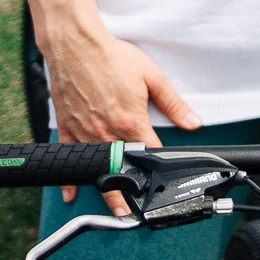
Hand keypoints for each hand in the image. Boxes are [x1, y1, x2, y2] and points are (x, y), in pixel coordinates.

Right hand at [41, 25, 197, 208]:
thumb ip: (173, 104)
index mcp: (129, 120)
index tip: (160, 182)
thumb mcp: (152, 77)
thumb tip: (194, 123)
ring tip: (111, 209)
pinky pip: (68, 157)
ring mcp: (83, 131)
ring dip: (102, 189)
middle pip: (118, 169)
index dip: (156, 168)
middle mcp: (105, 131)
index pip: (147, 153)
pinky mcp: (66, 127)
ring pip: (94, 168)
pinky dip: (69, 177)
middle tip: (129, 214)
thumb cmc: (113, 57)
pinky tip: (70, 193)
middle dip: (125, 194)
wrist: (75, 45)